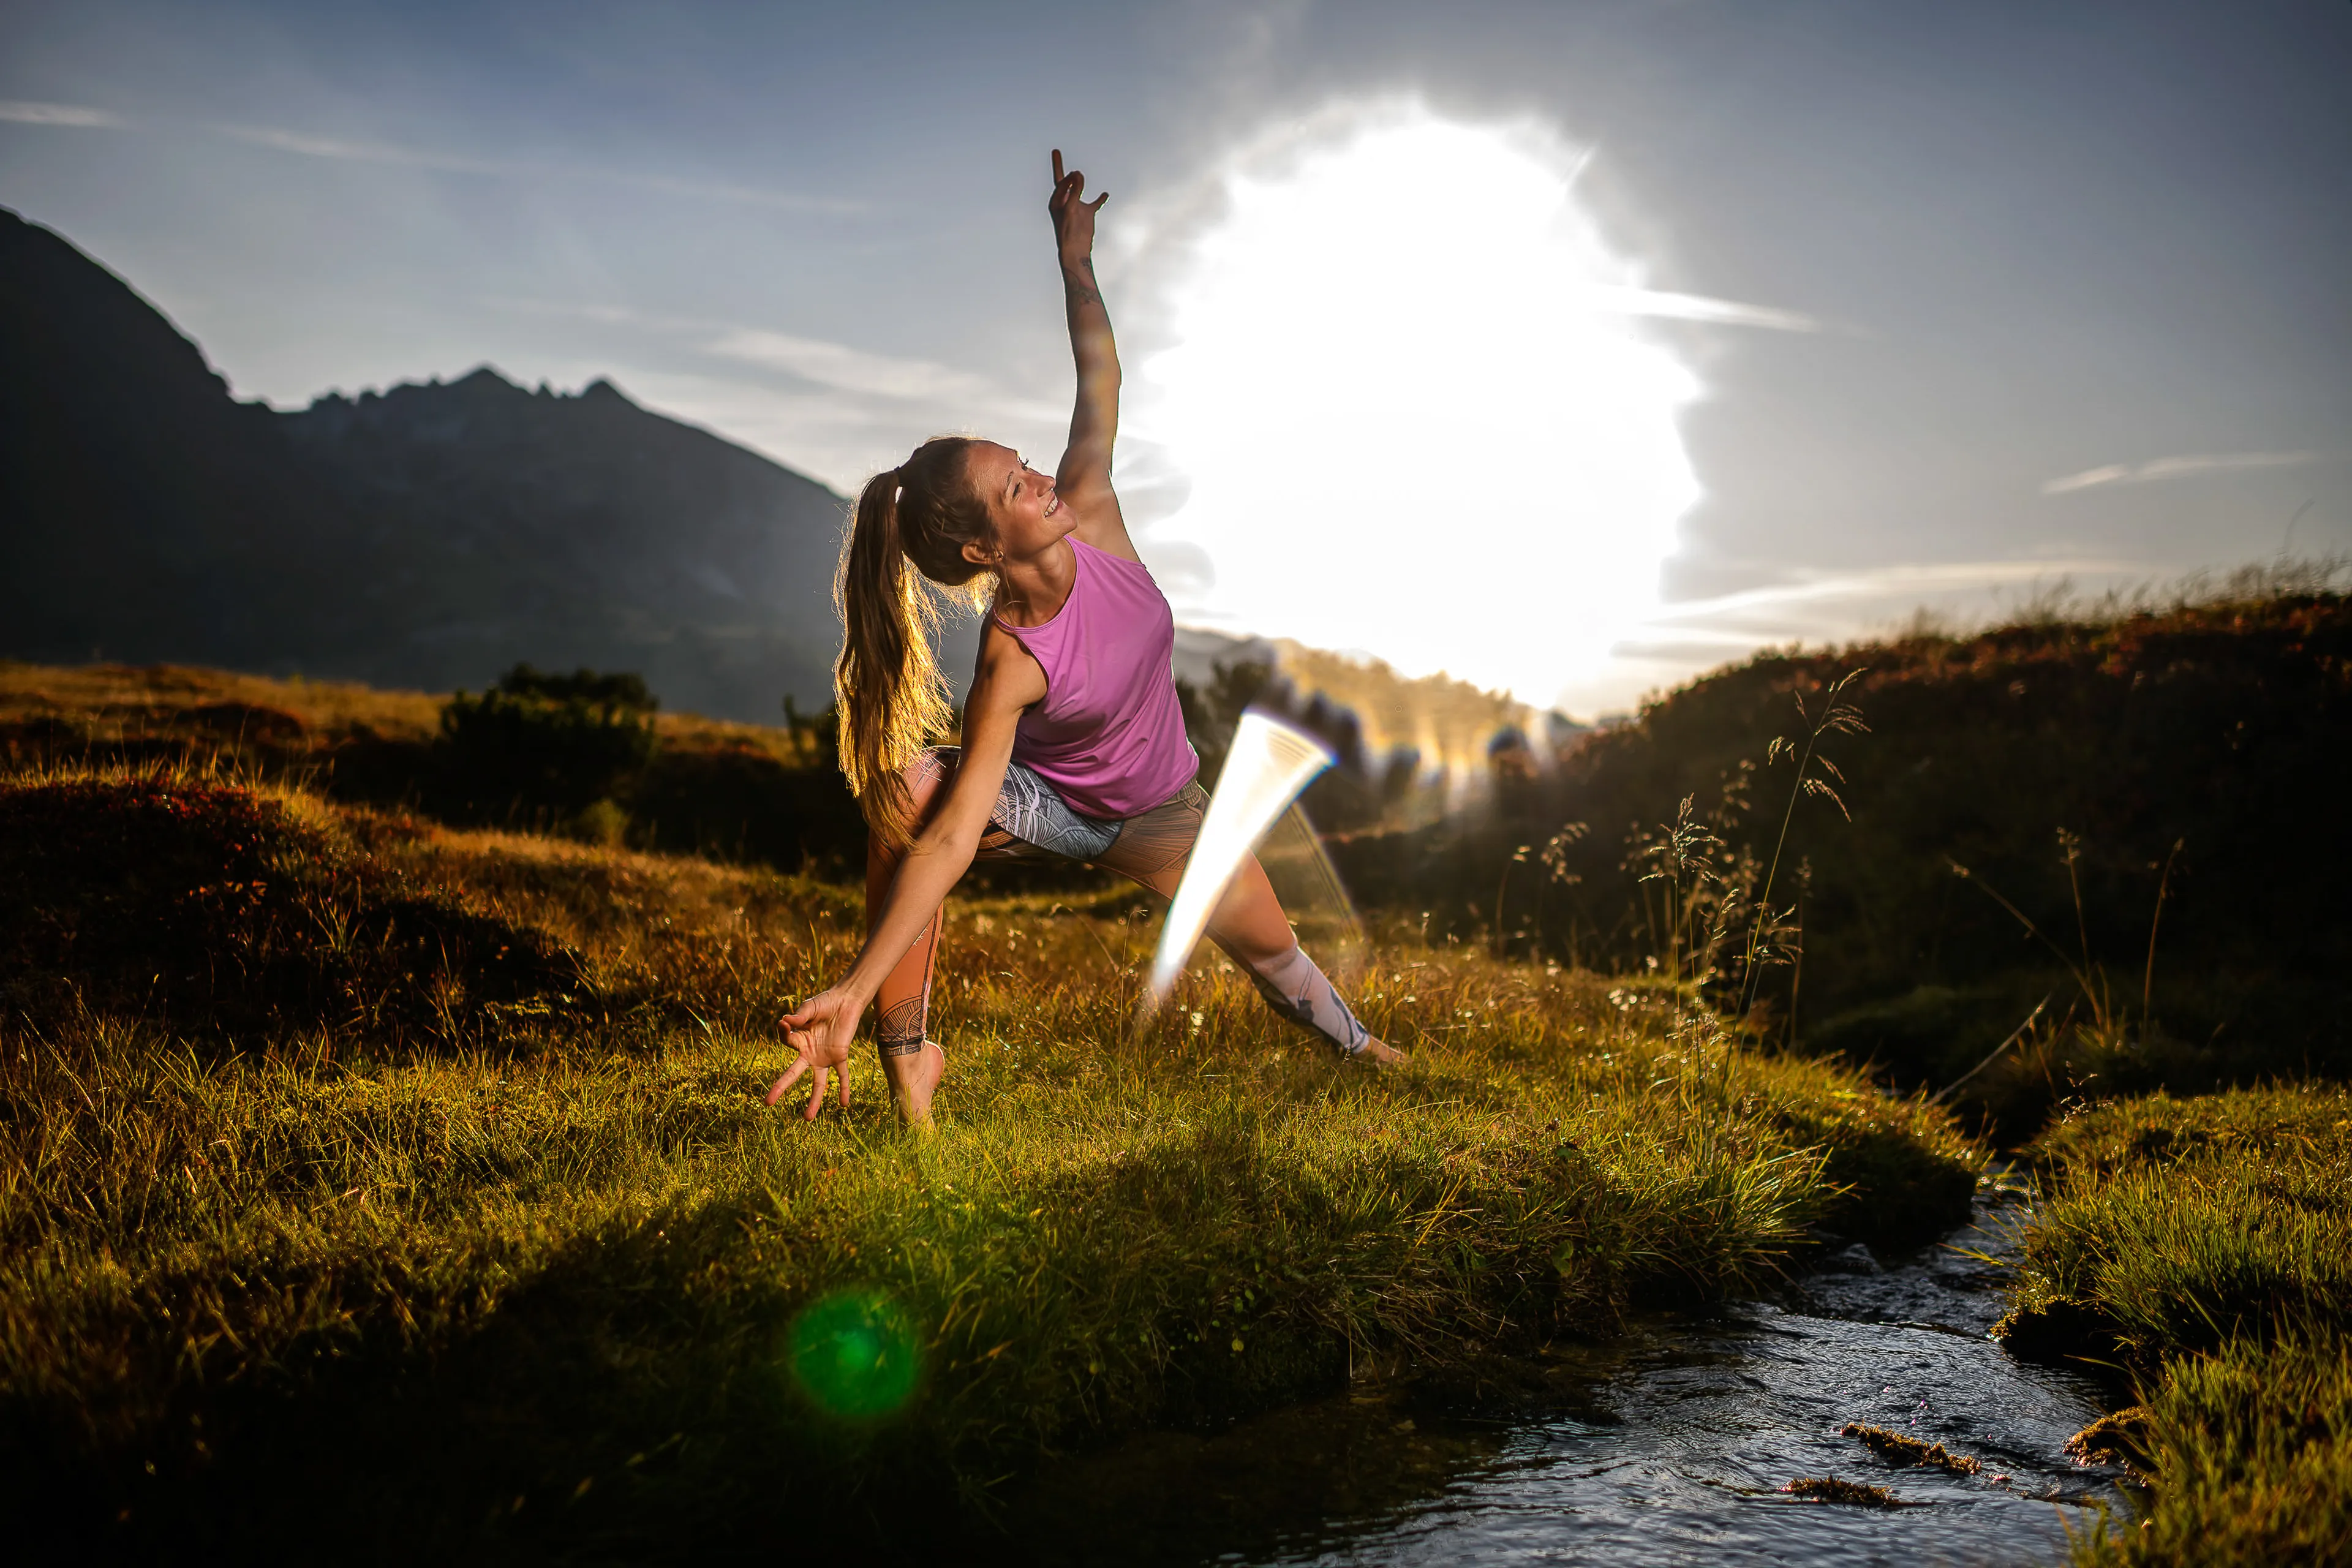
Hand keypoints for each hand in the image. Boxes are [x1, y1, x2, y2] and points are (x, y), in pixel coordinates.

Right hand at [765, 986, 864, 1118]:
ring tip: (807, 1118)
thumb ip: (800, 1016)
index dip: (783, 1033)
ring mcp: (824, 1057)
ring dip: (814, 1100)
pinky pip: (842, 1075)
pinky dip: (844, 1088)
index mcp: (799, 1040)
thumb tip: (784, 1021)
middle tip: (767, 1103)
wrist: (847, 1001)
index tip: (783, 1023)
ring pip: (818, 1083)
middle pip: (793, 1074)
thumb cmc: (826, 1002)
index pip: (786, 1042)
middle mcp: (809, 1053)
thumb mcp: (810, 1007)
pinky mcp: (840, 1056)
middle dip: (780, 1088)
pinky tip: (844, 1104)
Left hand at [1049, 148, 1107, 263]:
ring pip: (1078, 190)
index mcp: (1056, 202)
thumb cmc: (1069, 231)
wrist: (1076, 250)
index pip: (1060, 183)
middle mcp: (1065, 202)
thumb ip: (1074, 190)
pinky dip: (1100, 199)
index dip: (1068, 177)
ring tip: (1079, 172)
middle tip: (1055, 152)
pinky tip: (1105, 194)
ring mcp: (1076, 208)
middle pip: (1064, 181)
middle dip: (1059, 167)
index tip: (1076, 174)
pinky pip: (1094, 204)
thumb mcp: (1070, 208)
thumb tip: (1077, 173)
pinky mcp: (1086, 215)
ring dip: (1080, 181)